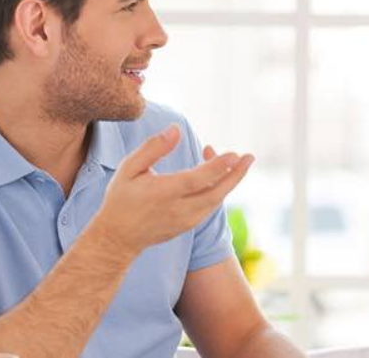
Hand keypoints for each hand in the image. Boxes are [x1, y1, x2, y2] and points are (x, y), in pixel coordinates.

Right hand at [95, 124, 253, 253]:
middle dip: (236, 175)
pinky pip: (210, 205)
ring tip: (233, 160)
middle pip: (216, 193)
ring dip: (228, 180)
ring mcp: (186, 220)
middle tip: (250, 157)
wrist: (118, 238)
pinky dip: (218, 189)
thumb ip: (153, 148)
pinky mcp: (189, 226)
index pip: (198, 180)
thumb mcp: (129, 169)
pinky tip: (216, 174)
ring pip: (216, 200)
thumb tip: (176, 130)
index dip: (218, 167)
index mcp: (163, 193)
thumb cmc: (122, 198)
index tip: (234, 154)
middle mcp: (178, 209)